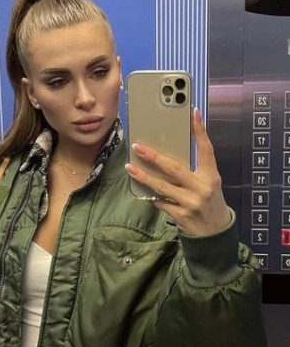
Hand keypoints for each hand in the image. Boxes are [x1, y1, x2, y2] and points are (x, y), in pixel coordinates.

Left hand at [125, 108, 230, 235]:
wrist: (215, 233)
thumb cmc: (209, 202)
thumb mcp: (209, 183)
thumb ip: (194, 170)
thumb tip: (169, 153)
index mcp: (211, 176)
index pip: (206, 150)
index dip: (200, 131)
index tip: (193, 114)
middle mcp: (202, 188)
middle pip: (174, 168)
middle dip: (154, 157)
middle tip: (139, 147)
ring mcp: (190, 202)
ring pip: (162, 186)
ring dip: (143, 176)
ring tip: (130, 167)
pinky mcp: (181, 215)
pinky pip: (160, 202)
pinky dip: (150, 195)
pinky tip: (141, 189)